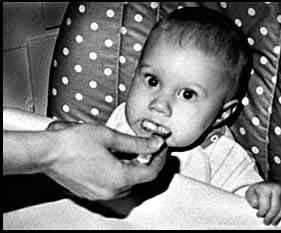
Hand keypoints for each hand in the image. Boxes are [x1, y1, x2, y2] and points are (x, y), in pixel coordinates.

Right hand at [43, 122, 166, 200]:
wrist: (46, 152)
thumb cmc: (71, 144)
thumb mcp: (110, 137)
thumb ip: (136, 143)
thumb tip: (154, 144)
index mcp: (119, 179)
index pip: (151, 172)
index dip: (160, 158)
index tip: (161, 147)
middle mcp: (111, 191)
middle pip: (140, 178)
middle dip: (147, 161)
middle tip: (148, 146)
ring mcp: (99, 193)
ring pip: (127, 182)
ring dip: (133, 167)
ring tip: (131, 150)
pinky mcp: (90, 192)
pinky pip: (113, 184)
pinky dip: (120, 172)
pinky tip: (114, 158)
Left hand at [245, 182, 280, 225]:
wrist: (268, 183)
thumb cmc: (259, 189)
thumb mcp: (250, 192)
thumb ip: (251, 199)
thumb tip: (256, 204)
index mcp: (265, 188)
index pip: (265, 205)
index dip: (262, 213)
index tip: (259, 215)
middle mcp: (276, 188)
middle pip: (276, 208)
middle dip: (270, 217)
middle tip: (266, 221)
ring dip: (279, 217)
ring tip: (274, 221)